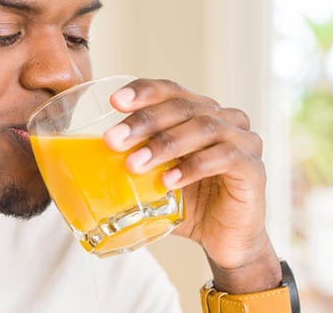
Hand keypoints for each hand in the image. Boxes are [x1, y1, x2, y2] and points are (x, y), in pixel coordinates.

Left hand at [103, 78, 280, 292]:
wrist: (225, 241)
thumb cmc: (188, 204)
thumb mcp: (155, 178)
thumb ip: (132, 161)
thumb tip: (78, 158)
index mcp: (201, 112)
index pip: (171, 90)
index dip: (144, 91)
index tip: (114, 101)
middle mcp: (225, 119)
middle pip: (183, 107)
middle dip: (144, 121)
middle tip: (113, 140)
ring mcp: (244, 141)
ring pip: (203, 128)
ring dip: (164, 145)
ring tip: (134, 165)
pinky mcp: (254, 169)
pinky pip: (224, 158)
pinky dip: (193, 168)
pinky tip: (168, 181)